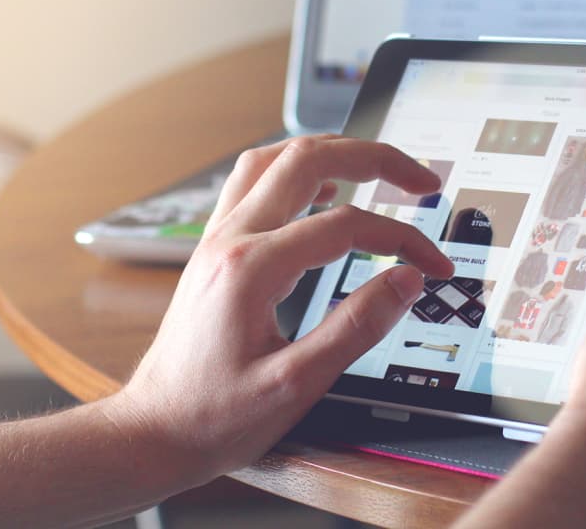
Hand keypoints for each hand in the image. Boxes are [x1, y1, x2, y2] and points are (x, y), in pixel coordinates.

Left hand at [117, 135, 453, 484]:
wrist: (153, 431)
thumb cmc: (213, 417)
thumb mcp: (295, 386)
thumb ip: (355, 328)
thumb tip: (404, 282)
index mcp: (250, 269)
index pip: (345, 225)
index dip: (402, 237)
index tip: (432, 264)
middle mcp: (228, 240)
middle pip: (306, 159)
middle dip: (373, 158)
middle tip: (421, 180)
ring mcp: (216, 241)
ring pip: (273, 159)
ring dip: (331, 153)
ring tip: (375, 167)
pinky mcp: (213, 252)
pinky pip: (252, 184)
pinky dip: (295, 172)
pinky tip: (321, 191)